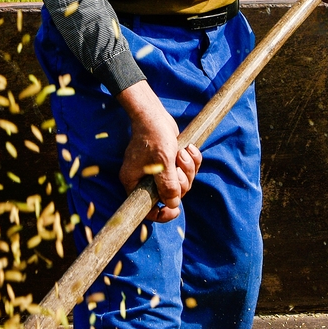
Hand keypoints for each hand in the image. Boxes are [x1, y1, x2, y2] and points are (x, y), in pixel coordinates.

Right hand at [116, 81, 200, 221]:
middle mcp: (145, 180)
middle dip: (182, 180)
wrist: (154, 114)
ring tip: (184, 152)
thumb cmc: (153, 136)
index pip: (147, 209)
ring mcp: (158, 171)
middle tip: (179, 164)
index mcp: (135, 182)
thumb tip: (173, 204)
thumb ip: (167, 184)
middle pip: (170, 194)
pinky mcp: (170, 162)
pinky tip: (190, 148)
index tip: (176, 211)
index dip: (161, 214)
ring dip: (188, 168)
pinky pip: (186, 170)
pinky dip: (192, 161)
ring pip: (181, 182)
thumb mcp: (162, 162)